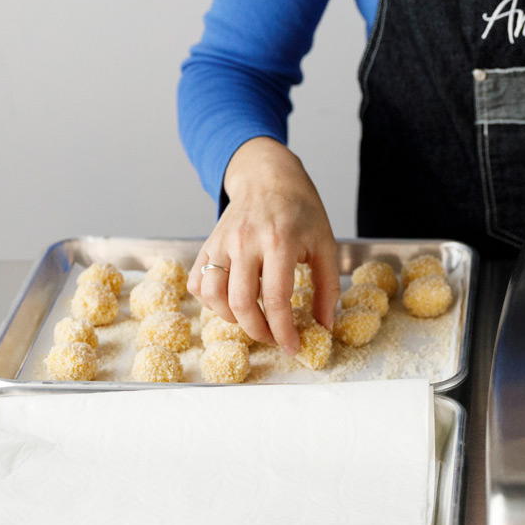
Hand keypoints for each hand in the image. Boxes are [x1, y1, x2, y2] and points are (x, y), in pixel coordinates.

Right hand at [187, 137, 341, 354]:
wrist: (269, 177)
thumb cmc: (301, 210)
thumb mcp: (326, 244)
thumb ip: (327, 288)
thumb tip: (324, 326)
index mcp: (279, 240)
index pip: (276, 299)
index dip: (284, 331)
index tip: (293, 346)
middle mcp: (245, 241)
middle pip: (241, 303)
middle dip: (258, 332)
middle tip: (274, 338)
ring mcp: (221, 242)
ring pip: (213, 296)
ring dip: (232, 319)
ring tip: (254, 321)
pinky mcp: (207, 244)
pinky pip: (197, 283)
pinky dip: (210, 302)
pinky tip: (231, 303)